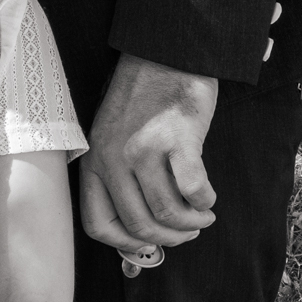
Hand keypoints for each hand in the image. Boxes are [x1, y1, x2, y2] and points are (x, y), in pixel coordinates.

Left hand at [80, 55, 218, 261]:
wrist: (163, 55)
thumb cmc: (141, 100)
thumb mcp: (111, 137)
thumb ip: (118, 178)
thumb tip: (138, 234)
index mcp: (94, 161)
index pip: (97, 224)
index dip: (125, 246)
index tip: (146, 247)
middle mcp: (114, 158)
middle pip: (138, 224)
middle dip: (167, 239)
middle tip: (186, 234)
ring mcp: (144, 149)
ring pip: (167, 212)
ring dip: (191, 223)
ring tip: (202, 217)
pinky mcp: (177, 139)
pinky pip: (193, 189)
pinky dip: (204, 201)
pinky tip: (208, 197)